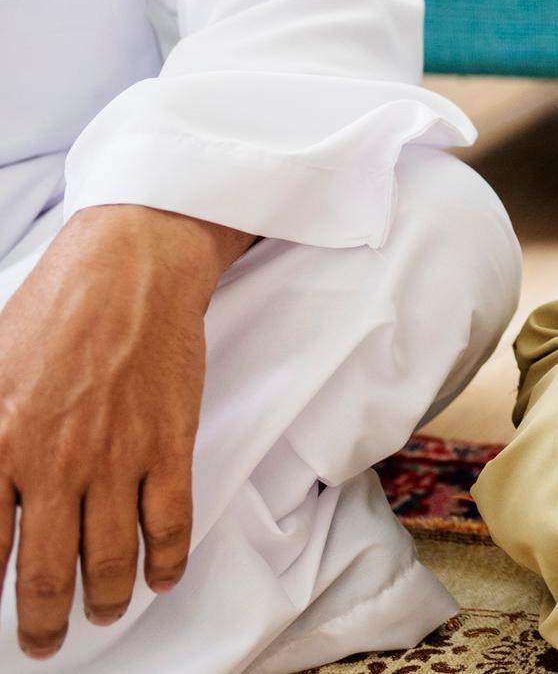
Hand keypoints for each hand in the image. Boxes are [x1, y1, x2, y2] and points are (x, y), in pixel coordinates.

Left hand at [0, 205, 249, 658]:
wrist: (130, 268)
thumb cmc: (53, 310)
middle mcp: (52, 463)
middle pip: (45, 573)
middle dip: (42, 621)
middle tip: (44, 640)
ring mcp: (116, 457)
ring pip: (110, 559)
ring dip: (106, 598)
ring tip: (104, 611)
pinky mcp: (169, 444)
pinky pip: (169, 524)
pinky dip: (165, 562)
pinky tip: (160, 576)